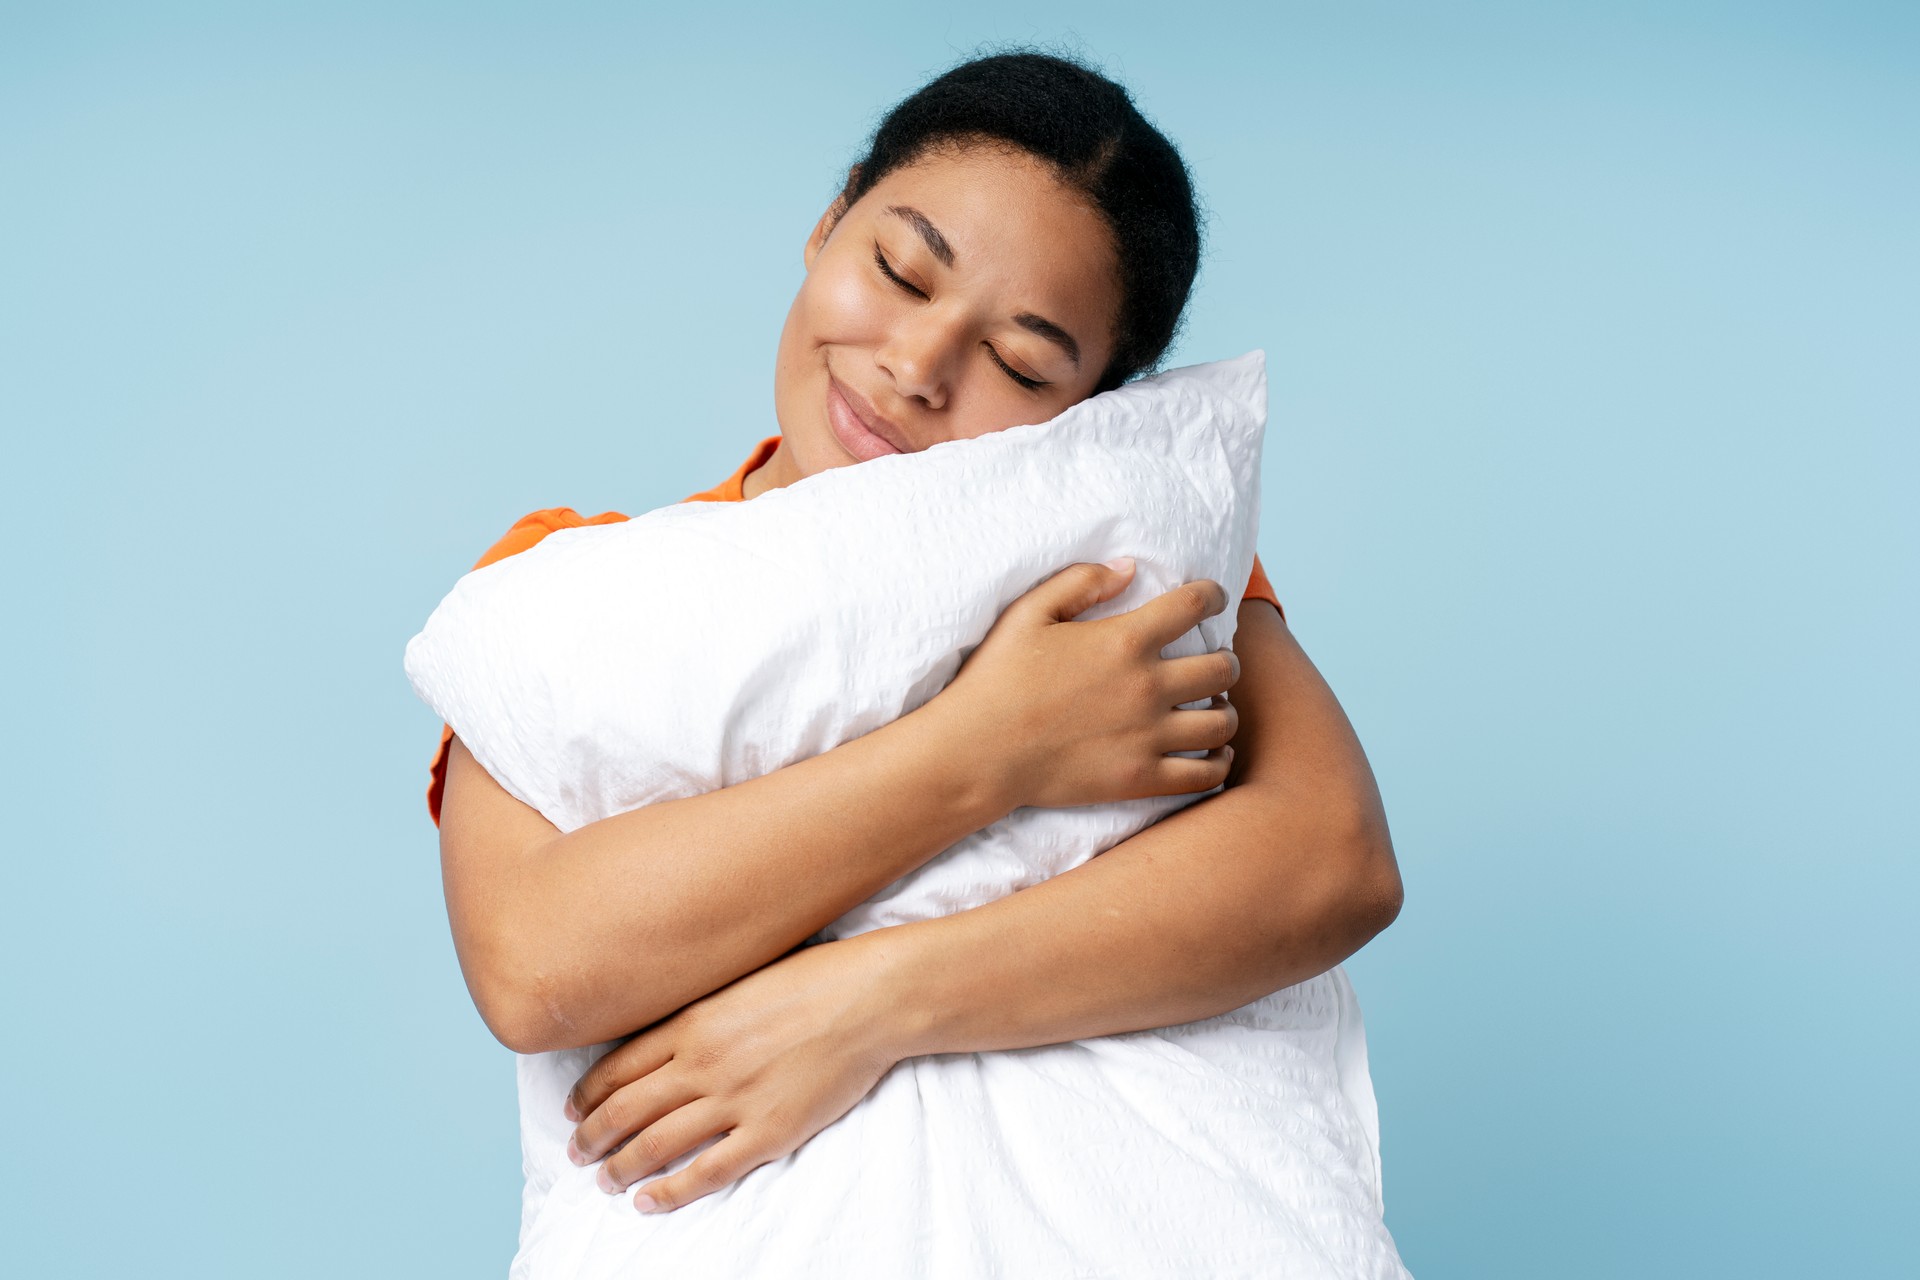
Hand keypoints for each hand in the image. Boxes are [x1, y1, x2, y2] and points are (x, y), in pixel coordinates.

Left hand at [562, 934, 905, 1213]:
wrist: (868, 998)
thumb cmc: (813, 979)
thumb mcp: (740, 980)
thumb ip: (702, 1011)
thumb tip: (670, 1033)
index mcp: (693, 1021)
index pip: (619, 1066)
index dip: (588, 1094)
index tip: (574, 1109)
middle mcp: (701, 1062)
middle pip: (626, 1109)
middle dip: (592, 1136)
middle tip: (577, 1153)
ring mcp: (733, 1100)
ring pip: (656, 1144)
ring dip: (621, 1168)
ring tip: (605, 1182)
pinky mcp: (767, 1131)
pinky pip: (706, 1171)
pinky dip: (670, 1191)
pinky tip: (648, 1202)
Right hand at [930, 559, 1240, 810]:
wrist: (978, 752)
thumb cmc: (997, 678)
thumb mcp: (1029, 613)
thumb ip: (1080, 582)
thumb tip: (1128, 568)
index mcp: (1124, 640)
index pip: (1194, 606)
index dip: (1213, 595)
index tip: (1213, 598)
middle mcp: (1147, 687)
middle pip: (1223, 668)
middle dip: (1226, 660)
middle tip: (1214, 661)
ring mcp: (1148, 736)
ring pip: (1222, 722)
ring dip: (1224, 710)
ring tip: (1212, 707)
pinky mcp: (1141, 778)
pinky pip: (1205, 773)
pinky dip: (1219, 762)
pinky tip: (1214, 753)